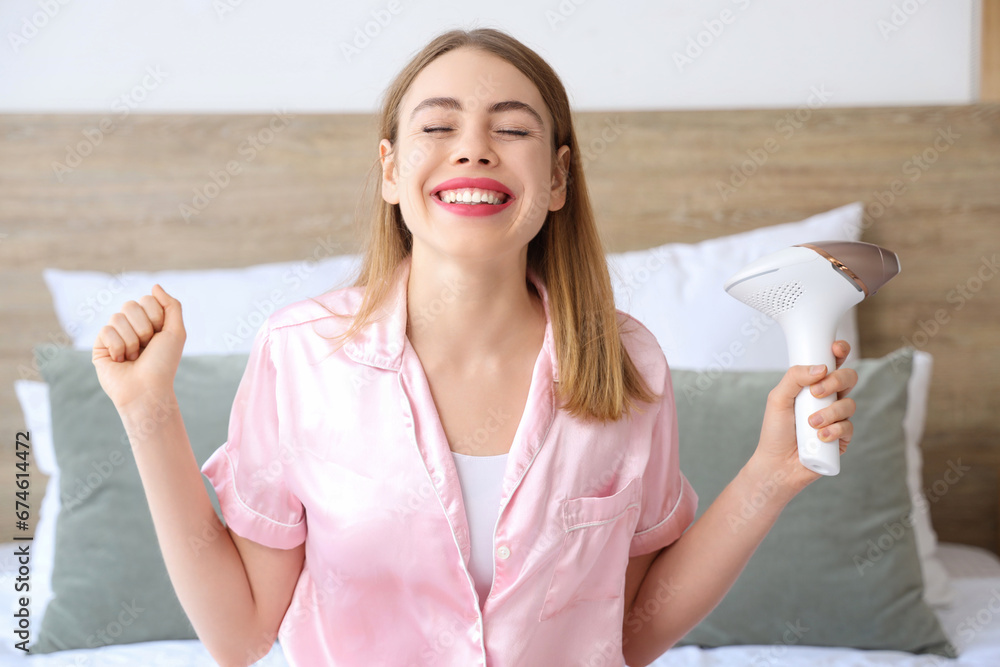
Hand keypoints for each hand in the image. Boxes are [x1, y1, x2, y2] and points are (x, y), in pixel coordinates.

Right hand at [92, 284, 186, 410]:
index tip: (159, 335)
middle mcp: (132, 326)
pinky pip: (105, 331)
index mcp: (150, 321)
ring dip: (131, 341)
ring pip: (117, 318)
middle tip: (146, 347)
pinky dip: (118, 347)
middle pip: (130, 305)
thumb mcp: (176, 332)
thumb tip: (155, 286)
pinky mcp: (100, 346)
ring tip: (134, 357)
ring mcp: (115, 335)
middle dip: (143, 328)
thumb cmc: (163, 363)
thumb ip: (171, 306)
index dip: (155, 316)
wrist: (147, 389)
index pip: (147, 299)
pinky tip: (120, 360)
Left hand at [749, 340, 858, 493]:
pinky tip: (820, 437)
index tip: (836, 349)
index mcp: (814, 385)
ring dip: (830, 413)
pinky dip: (834, 431)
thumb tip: (820, 368)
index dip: (839, 352)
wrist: (777, 464)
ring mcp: (838, 418)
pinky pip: (849, 427)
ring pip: (849, 404)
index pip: (833, 363)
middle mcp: (829, 399)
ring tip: (811, 424)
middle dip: (836, 381)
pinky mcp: (843, 438)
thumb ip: (794, 378)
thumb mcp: (777, 399)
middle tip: (816, 393)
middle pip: (849, 378)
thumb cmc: (776, 431)